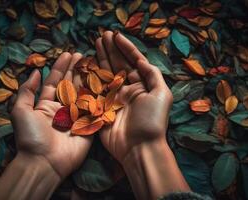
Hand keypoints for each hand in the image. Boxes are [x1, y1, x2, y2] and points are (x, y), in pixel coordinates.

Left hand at [11, 52, 91, 178]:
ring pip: (83, 94)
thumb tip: (35, 71)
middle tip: (82, 55)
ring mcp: (76, 117)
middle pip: (71, 85)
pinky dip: (98, 96)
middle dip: (76, 69)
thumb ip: (27, 90)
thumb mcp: (20, 110)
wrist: (44, 162)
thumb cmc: (31, 136)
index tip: (68, 53)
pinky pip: (94, 109)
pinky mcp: (88, 126)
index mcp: (46, 104)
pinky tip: (103, 83)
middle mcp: (62, 109)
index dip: (61, 67)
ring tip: (93, 63)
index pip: (55, 81)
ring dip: (88, 78)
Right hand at [95, 31, 172, 162]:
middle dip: (111, 50)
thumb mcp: (161, 94)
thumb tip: (140, 60)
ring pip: (106, 74)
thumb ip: (152, 74)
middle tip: (103, 35)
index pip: (133, 61)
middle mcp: (127, 89)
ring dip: (101, 58)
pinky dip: (91, 76)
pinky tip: (87, 64)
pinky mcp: (102, 107)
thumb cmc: (152, 121)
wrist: (138, 147)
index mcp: (142, 85)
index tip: (116, 35)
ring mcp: (113, 97)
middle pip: (118, 65)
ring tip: (96, 43)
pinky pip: (95, 89)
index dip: (125, 48)